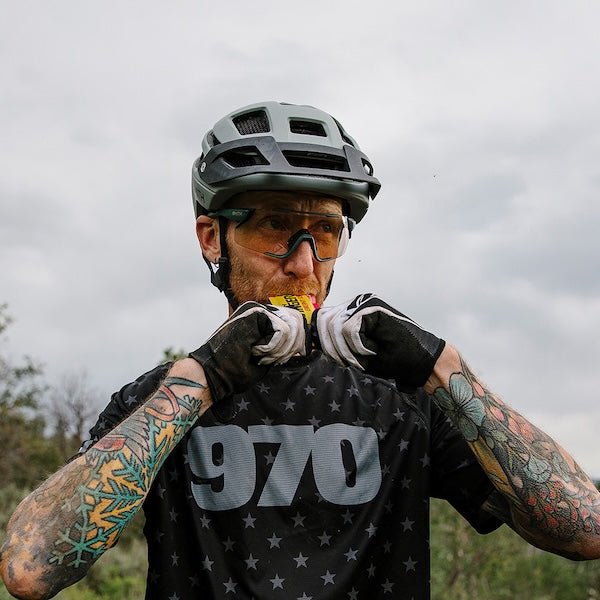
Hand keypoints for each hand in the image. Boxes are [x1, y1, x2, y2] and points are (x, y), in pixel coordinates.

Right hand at [189, 302, 308, 401]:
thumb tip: (304, 343)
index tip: (280, 359)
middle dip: (290, 347)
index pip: (294, 323)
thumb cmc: (236, 370)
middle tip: (271, 359)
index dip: (295, 344)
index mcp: (263, 319)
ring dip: (280, 349)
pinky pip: (282, 330)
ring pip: (290, 327)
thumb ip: (283, 345)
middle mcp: (260, 310)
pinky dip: (273, 347)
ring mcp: (257, 308)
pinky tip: (256, 351)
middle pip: (296, 322)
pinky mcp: (254, 312)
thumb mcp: (267, 356)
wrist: (213, 373)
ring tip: (261, 356)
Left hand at [315, 293, 444, 389]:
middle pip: (323, 322)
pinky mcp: (371, 306)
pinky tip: (373, 349)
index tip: (338, 359)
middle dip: (333, 348)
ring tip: (366, 356)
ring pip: (334, 326)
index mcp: (350, 313)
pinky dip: (358, 345)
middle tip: (353, 362)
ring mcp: (363, 302)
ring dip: (347, 349)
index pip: (320, 320)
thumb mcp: (355, 354)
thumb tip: (312, 340)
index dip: (323, 342)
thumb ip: (335, 344)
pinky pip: (348, 328)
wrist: (419, 360)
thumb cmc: (390, 359)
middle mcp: (354, 304)